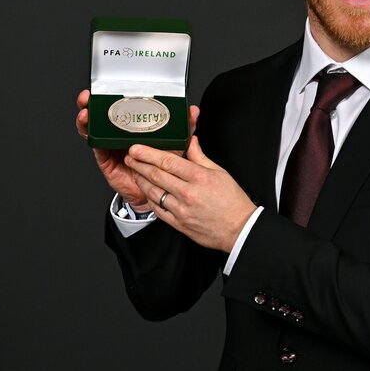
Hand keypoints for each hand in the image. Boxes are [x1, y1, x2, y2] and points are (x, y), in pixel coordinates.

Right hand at [76, 89, 198, 210]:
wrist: (155, 190)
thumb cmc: (161, 167)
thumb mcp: (174, 144)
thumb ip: (183, 127)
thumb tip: (193, 112)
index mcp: (134, 127)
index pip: (121, 107)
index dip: (113, 95)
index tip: (110, 86)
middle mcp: (119, 133)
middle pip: (102, 113)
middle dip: (93, 102)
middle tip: (90, 95)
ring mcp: (110, 144)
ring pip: (93, 126)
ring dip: (86, 116)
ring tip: (86, 108)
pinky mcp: (104, 157)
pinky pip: (94, 144)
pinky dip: (89, 134)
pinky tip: (88, 126)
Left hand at [124, 135, 256, 250]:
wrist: (239, 229)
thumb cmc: (232, 201)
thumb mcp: (219, 172)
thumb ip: (199, 156)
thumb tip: (190, 141)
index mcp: (199, 177)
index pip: (168, 161)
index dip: (148, 153)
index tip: (137, 148)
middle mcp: (188, 193)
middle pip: (156, 175)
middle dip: (139, 164)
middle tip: (130, 156)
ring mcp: (181, 210)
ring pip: (153, 192)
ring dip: (141, 180)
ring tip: (135, 171)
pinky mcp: (178, 223)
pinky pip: (157, 209)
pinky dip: (150, 199)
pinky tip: (147, 191)